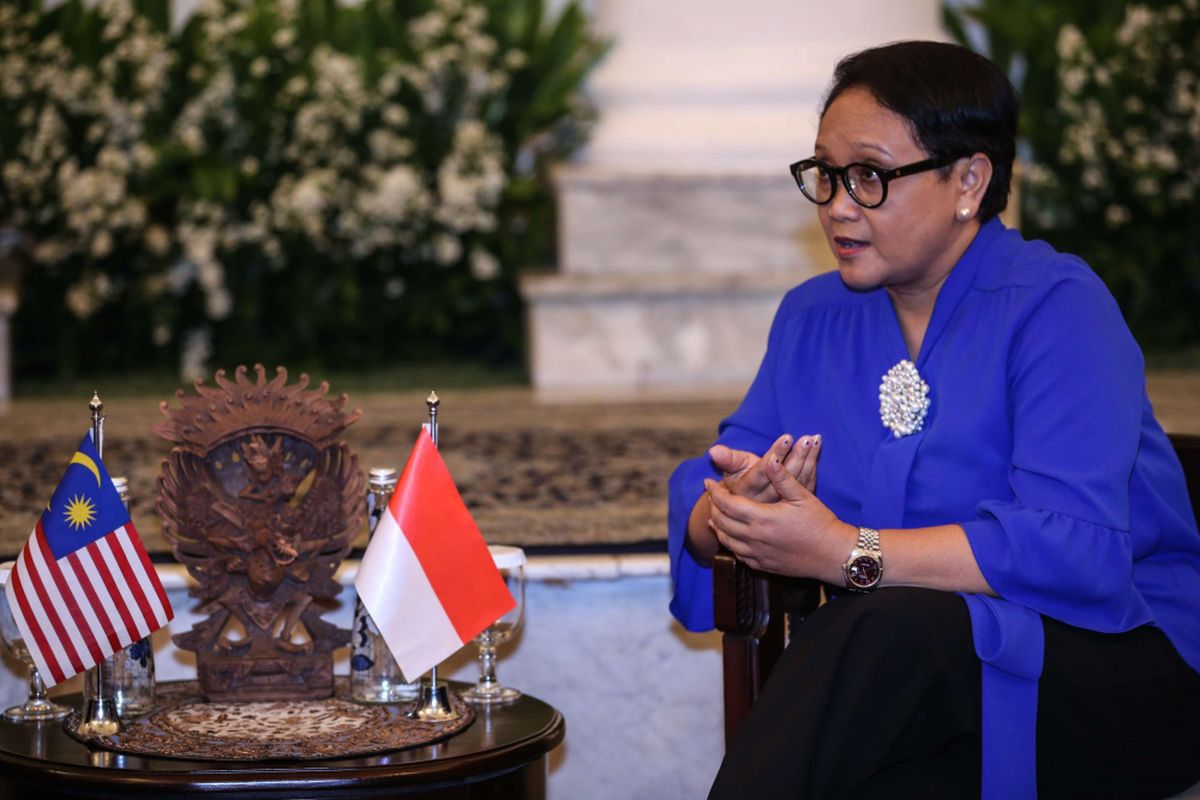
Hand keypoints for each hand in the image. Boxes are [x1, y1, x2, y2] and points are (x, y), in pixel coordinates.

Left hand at [705, 452, 851, 580]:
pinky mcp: (763, 566)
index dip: (714, 492)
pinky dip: (729, 543)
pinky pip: (737, 555)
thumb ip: (782, 477)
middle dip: (713, 507)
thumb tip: (770, 457)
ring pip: (726, 540)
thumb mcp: (802, 495)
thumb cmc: (820, 522)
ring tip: (714, 515)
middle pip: (722, 522)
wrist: (833, 555)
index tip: (708, 482)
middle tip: (711, 496)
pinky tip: (730, 537)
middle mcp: (755, 538)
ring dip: (717, 526)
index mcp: (762, 518)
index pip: (727, 503)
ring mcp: (757, 554)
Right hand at [709, 434, 821, 503]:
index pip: (763, 472)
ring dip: (808, 459)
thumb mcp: (730, 471)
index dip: (775, 455)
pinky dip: (813, 466)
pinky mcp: (794, 503)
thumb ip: (727, 459)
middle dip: (797, 456)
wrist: (745, 512)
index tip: (787, 437)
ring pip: (797, 481)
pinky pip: (806, 484)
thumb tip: (713, 450)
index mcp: (748, 491)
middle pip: (784, 477)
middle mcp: (766, 500)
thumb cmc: (738, 483)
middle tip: (807, 439)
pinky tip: (817, 449)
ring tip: (815, 440)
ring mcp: (782, 504)